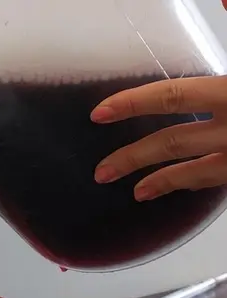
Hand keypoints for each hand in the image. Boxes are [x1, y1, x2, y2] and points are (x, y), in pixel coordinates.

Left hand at [90, 75, 226, 200]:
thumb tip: (192, 92)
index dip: (132, 104)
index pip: (172, 96)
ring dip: (161, 181)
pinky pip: (217, 179)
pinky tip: (183, 184)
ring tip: (137, 192)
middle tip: (102, 171)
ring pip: (194, 170)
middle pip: (172, 141)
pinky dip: (196, 180)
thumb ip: (217, 89)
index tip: (99, 113)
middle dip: (132, 157)